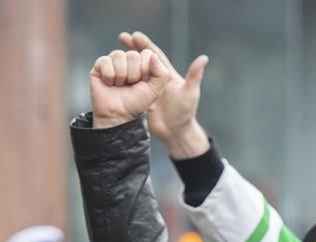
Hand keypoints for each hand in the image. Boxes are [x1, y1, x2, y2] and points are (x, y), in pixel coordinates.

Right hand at [89, 48, 172, 128]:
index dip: (145, 70)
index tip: (142, 83)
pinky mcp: (100, 65)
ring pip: (118, 55)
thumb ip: (161, 74)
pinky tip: (109, 83)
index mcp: (142, 63)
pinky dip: (109, 75)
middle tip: (129, 85)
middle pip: (133, 55)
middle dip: (133, 74)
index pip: (147, 54)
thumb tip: (153, 56)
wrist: (118, 115)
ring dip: (121, 75)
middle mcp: (127, 60)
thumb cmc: (135, 103)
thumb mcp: (154, 90)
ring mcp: (113, 61)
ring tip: (119, 85)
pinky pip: (105, 61)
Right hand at [119, 31, 209, 157]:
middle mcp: (154, 79)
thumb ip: (194, 76)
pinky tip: (112, 70)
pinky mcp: (138, 98)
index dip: (145, 45)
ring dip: (124, 60)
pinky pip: (128, 84)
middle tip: (122, 36)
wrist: (173, 133)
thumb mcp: (190, 93)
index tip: (135, 35)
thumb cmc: (184, 114)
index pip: (155, 56)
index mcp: (166, 75)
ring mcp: (145, 88)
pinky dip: (119, 75)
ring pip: (132, 70)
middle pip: (141, 58)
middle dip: (132, 47)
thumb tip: (203, 57)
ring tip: (114, 53)